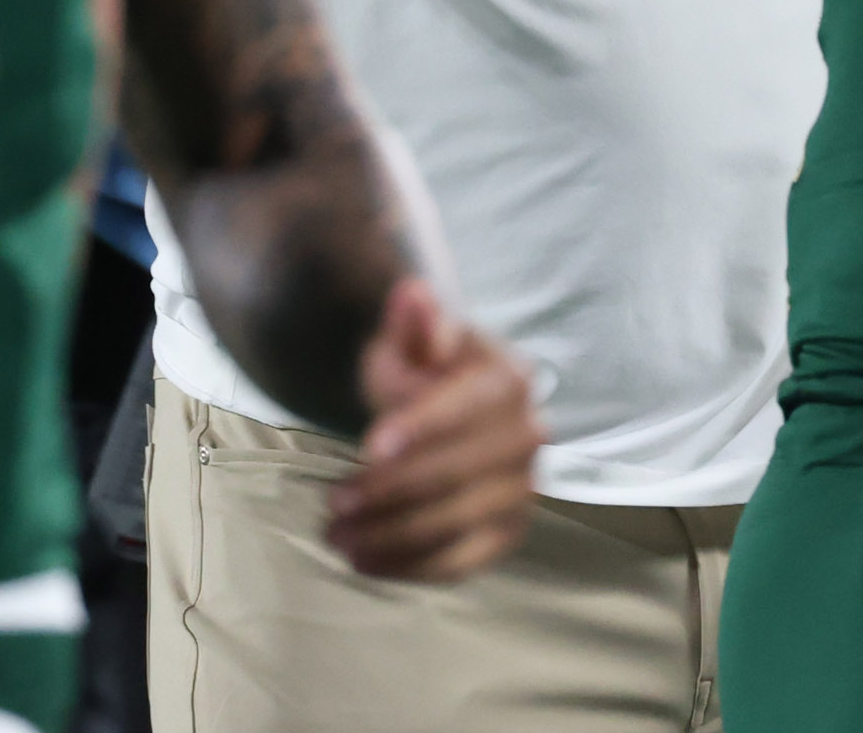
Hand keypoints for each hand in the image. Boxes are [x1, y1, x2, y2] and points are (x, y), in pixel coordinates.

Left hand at [324, 278, 541, 582]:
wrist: (440, 408)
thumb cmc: (420, 370)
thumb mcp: (408, 340)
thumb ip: (410, 321)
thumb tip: (412, 294)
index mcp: (510, 380)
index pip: (469, 408)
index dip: (424, 429)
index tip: (371, 447)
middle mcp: (528, 436)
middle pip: (462, 473)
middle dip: (394, 492)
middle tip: (334, 502)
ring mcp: (522, 490)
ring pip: (459, 523)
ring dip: (394, 535)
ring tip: (336, 536)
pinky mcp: (506, 533)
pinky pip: (464, 561)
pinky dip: (414, 568)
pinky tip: (365, 563)